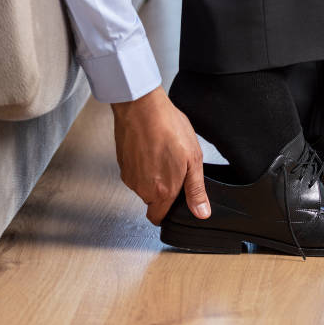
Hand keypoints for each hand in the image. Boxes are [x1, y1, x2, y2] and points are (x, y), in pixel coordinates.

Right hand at [111, 86, 210, 224]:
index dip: (167, 213)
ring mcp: (129, 175)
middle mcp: (142, 187)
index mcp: (162, 190)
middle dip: (163, 190)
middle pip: (152, 201)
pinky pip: (134, 172)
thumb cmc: (168, 127)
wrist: (141, 106)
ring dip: (152, 176)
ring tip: (163, 153)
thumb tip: (201, 212)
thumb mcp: (193, 159)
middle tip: (174, 168)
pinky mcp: (122, 163)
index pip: (158, 218)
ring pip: (142, 186)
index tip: (174, 203)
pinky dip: (142, 165)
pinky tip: (152, 148)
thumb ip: (196, 190)